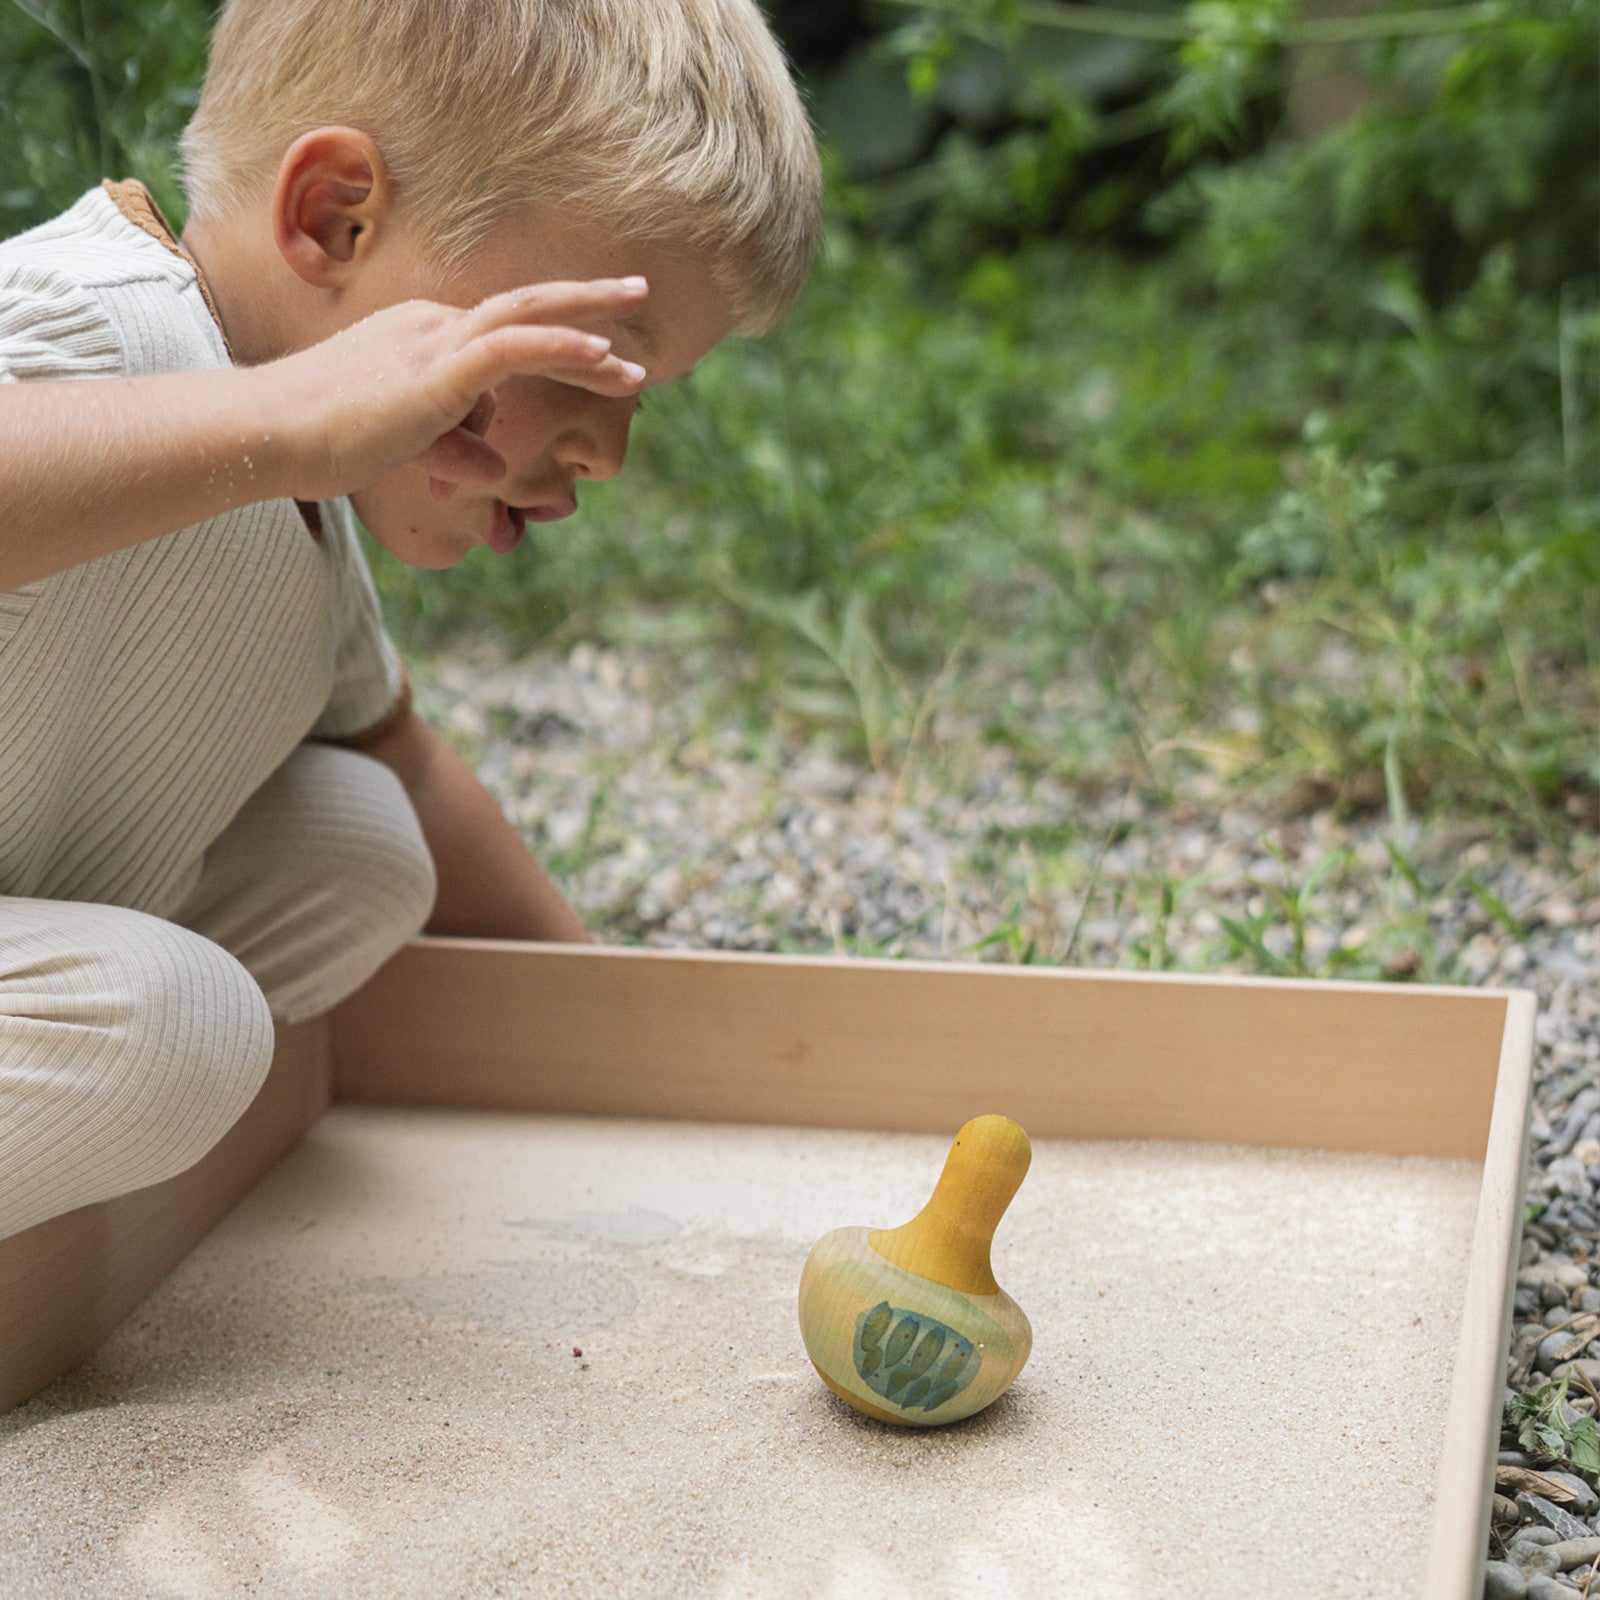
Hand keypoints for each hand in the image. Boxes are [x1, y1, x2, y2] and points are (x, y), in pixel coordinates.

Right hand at [256, 278, 648, 502]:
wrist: (270, 436)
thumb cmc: (325, 443)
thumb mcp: (408, 449)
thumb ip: (456, 452)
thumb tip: (496, 471)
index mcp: (424, 338)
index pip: (501, 339)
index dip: (556, 347)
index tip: (606, 361)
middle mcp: (433, 327)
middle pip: (525, 306)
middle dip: (588, 301)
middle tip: (639, 293)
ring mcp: (435, 344)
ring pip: (527, 317)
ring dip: (590, 320)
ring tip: (640, 322)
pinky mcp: (436, 373)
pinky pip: (512, 349)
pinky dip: (560, 346)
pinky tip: (603, 353)